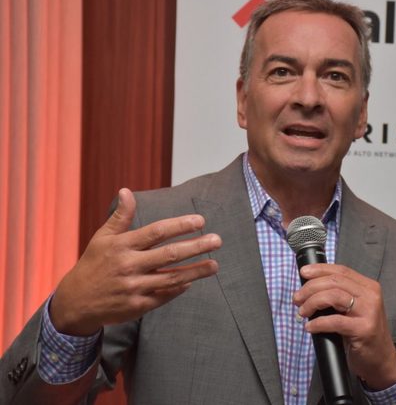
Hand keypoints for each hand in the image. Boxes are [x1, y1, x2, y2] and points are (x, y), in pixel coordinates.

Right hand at [50, 188, 220, 335]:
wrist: (75, 302)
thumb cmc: (93, 264)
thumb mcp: (102, 238)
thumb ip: (120, 216)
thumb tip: (126, 191)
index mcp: (121, 246)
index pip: (156, 232)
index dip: (180, 225)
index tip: (200, 220)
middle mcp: (128, 266)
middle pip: (169, 254)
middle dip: (196, 246)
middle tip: (217, 240)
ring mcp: (133, 287)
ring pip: (172, 277)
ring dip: (196, 271)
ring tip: (215, 265)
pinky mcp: (137, 307)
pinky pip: (164, 296)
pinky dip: (179, 288)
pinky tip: (192, 281)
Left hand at [293, 264, 395, 389]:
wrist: (381, 358)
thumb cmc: (363, 333)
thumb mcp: (355, 308)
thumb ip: (340, 295)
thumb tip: (310, 288)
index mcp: (368, 287)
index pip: (341, 271)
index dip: (320, 270)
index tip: (304, 273)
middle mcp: (371, 295)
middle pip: (335, 281)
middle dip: (310, 288)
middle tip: (297, 298)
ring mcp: (369, 312)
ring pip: (333, 296)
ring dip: (312, 302)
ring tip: (302, 312)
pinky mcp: (364, 329)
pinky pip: (335, 321)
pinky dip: (318, 323)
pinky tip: (310, 327)